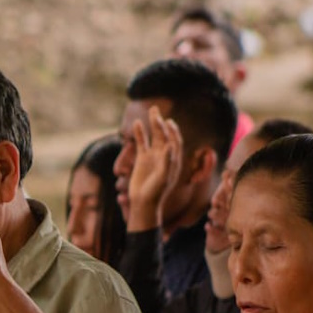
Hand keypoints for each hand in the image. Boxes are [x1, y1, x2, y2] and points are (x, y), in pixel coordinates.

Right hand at [127, 107, 182, 230]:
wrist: (144, 203)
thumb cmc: (156, 192)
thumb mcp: (163, 177)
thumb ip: (167, 161)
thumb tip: (170, 145)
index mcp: (174, 160)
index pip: (175, 141)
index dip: (173, 131)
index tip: (168, 122)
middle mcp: (165, 156)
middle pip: (165, 135)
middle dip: (161, 123)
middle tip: (156, 110)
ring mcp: (154, 156)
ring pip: (154, 136)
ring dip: (153, 124)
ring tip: (151, 110)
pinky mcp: (143, 159)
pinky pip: (142, 143)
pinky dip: (140, 133)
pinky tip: (136, 123)